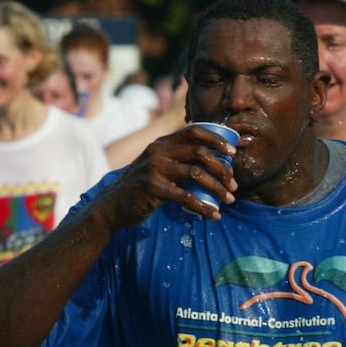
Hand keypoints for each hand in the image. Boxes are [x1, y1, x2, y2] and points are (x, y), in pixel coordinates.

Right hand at [102, 123, 237, 225]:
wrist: (112, 205)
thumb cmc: (140, 188)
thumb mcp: (156, 166)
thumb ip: (177, 160)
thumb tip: (212, 164)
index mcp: (162, 143)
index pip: (194, 131)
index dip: (217, 139)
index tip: (234, 152)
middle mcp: (158, 151)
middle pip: (200, 153)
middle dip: (222, 169)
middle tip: (234, 184)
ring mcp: (154, 168)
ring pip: (196, 174)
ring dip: (217, 188)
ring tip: (229, 200)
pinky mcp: (153, 188)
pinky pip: (186, 197)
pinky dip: (204, 207)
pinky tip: (214, 215)